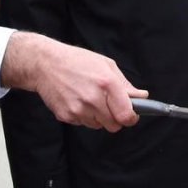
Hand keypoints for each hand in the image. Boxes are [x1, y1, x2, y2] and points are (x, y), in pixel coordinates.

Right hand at [0, 33, 147, 130]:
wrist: (45, 64)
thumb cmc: (78, 61)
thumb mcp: (106, 65)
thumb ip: (125, 84)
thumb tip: (142, 96)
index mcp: (107, 83)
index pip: (126, 115)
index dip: (131, 118)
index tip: (131, 116)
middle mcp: (93, 98)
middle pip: (114, 125)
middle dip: (115, 118)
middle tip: (110, 106)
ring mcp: (78, 109)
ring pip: (98, 126)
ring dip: (99, 117)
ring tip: (90, 99)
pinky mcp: (66, 116)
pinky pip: (83, 123)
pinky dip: (84, 116)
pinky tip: (78, 100)